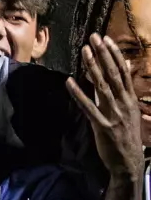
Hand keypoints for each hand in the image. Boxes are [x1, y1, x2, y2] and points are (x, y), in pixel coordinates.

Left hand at [69, 34, 147, 180]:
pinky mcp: (102, 126)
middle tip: (93, 37)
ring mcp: (114, 114)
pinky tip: (69, 82)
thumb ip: (125, 90)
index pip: (123, 71)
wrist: (128, 162)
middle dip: (103, 54)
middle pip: (113, 73)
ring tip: (84, 51)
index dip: (114, 54)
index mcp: (131, 99)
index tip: (106, 40)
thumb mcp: (130, 110)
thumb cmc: (127, 136)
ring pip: (102, 86)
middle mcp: (124, 103)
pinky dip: (79, 94)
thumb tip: (125, 69)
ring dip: (92, 67)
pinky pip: (88, 107)